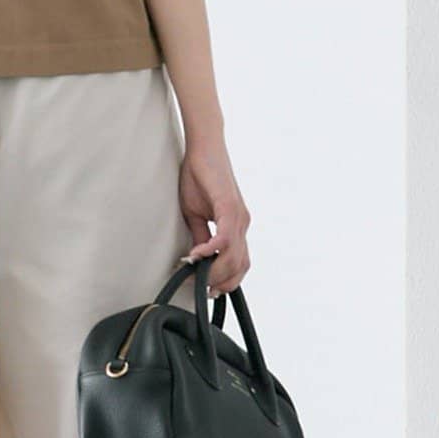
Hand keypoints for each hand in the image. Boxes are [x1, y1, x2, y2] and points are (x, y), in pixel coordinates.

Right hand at [178, 139, 251, 293]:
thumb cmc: (199, 177)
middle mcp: (242, 223)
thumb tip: (199, 259)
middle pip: (239, 265)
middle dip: (220, 282)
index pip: (238, 263)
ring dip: (215, 271)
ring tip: (196, 274)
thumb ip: (201, 237)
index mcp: (236, 226)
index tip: (207, 289)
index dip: (226, 280)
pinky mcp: (229, 207)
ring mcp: (238, 216)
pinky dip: (211, 251)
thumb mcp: (196, 215)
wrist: (203, 148)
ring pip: (234, 256)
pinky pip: (225, 237)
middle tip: (200, 288)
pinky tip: (197, 256)